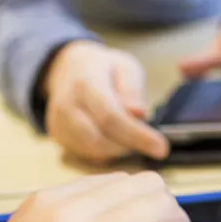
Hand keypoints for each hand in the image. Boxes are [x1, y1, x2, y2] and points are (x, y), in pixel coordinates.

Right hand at [44, 41, 168, 163]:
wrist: (69, 68)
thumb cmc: (105, 68)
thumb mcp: (126, 68)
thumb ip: (132, 90)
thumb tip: (139, 114)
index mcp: (85, 83)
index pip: (111, 117)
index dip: (137, 136)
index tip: (162, 148)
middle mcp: (66, 105)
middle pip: (100, 139)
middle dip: (130, 145)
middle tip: (150, 141)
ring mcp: (58, 123)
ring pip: (92, 151)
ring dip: (119, 151)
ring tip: (133, 137)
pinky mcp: (58, 136)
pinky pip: (85, 154)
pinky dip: (106, 153)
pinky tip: (117, 139)